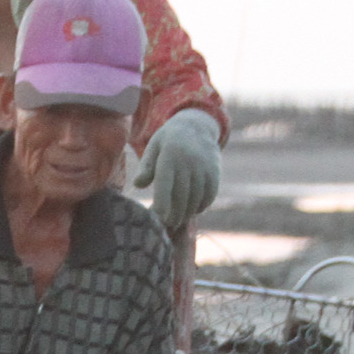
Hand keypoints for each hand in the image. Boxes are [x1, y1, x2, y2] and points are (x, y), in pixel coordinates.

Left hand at [131, 109, 221, 229]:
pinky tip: (191, 210)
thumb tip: (137, 184)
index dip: (161, 206)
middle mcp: (189, 162)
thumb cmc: (168, 142)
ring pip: (195, 199)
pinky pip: (208, 197)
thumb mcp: (153, 148)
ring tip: (176, 221)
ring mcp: (204, 168)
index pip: (165, 186)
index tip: (155, 219)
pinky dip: (200, 207)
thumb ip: (146, 167)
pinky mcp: (215, 173)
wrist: (197, 127)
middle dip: (173, 215)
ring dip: (186, 214)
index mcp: (170, 156)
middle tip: (165, 226)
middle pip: (181, 197)